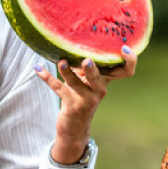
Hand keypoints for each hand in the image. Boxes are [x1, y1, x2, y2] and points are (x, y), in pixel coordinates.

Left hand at [35, 46, 137, 162]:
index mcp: (106, 81)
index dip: (130, 60)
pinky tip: (37, 68)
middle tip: (86, 61)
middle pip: (99, 77)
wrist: (75, 128)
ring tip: (61, 62)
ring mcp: (87, 99)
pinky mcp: (72, 105)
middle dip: (92, 69)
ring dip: (67, 72)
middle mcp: (100, 90)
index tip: (124, 48)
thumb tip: (72, 40)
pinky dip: (47, 77)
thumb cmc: (80, 97)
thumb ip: (85, 65)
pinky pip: (58, 88)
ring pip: (76, 83)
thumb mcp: (87, 82)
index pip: (127, 71)